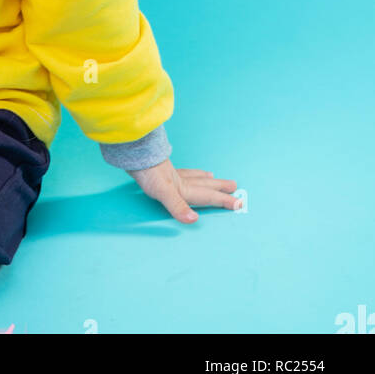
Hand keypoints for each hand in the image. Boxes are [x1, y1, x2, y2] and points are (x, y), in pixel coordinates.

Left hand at [126, 159, 240, 222]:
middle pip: (204, 183)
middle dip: (219, 187)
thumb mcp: (162, 192)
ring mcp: (171, 174)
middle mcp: (181, 180)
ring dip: (204, 177)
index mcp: (184, 188)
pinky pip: (180, 171)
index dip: (223, 201)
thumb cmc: (147, 173)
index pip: (207, 196)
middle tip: (234, 186)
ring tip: (212, 175)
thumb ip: (178, 206)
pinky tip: (182, 171)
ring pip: (193, 176)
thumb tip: (194, 220)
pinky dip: (186, 172)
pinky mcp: (160, 170)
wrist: (134, 154)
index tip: (240, 203)